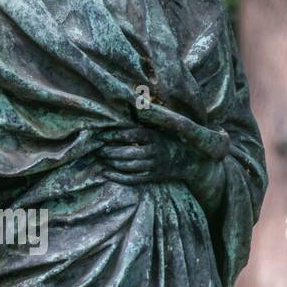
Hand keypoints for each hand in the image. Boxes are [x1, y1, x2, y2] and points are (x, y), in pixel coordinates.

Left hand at [98, 126, 223, 207]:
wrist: (189, 160)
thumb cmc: (169, 140)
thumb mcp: (160, 128)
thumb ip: (144, 122)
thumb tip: (126, 107)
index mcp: (155, 136)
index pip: (131, 134)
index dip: (114, 135)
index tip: (100, 135)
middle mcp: (155, 151)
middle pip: (127, 152)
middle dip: (109, 151)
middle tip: (97, 149)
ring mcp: (154, 165)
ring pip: (128, 166)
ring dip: (112, 163)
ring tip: (101, 158)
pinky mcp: (153, 177)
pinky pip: (132, 179)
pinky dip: (118, 177)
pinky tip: (107, 173)